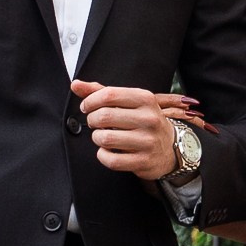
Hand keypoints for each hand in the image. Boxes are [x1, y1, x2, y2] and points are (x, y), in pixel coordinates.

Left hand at [74, 80, 200, 179]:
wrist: (170, 147)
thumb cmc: (143, 121)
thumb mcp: (128, 102)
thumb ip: (101, 92)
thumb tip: (75, 84)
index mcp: (145, 99)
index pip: (109, 94)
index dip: (90, 101)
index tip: (87, 107)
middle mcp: (149, 118)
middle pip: (104, 116)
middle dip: (92, 120)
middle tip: (95, 123)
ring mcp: (148, 141)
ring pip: (106, 139)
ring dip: (97, 138)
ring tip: (102, 137)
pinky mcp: (144, 161)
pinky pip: (111, 160)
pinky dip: (102, 156)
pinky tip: (107, 151)